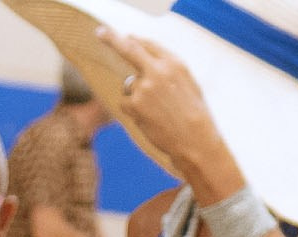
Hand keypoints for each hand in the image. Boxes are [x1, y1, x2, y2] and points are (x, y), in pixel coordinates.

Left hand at [99, 30, 230, 186]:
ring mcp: (144, 87)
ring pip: (130, 85)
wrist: (197, 144)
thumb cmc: (195, 116)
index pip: (148, 45)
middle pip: (128, 49)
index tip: (124, 36)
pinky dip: (135, 112)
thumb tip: (148, 59)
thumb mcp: (190, 85)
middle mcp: (158, 71)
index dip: (134, 40)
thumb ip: (169, 68)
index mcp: (175, 64)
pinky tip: (152, 121)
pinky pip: (126, 103)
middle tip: (100, 32)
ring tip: (160, 113)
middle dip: (112, 38)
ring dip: (138, 97)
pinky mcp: (134, 104)